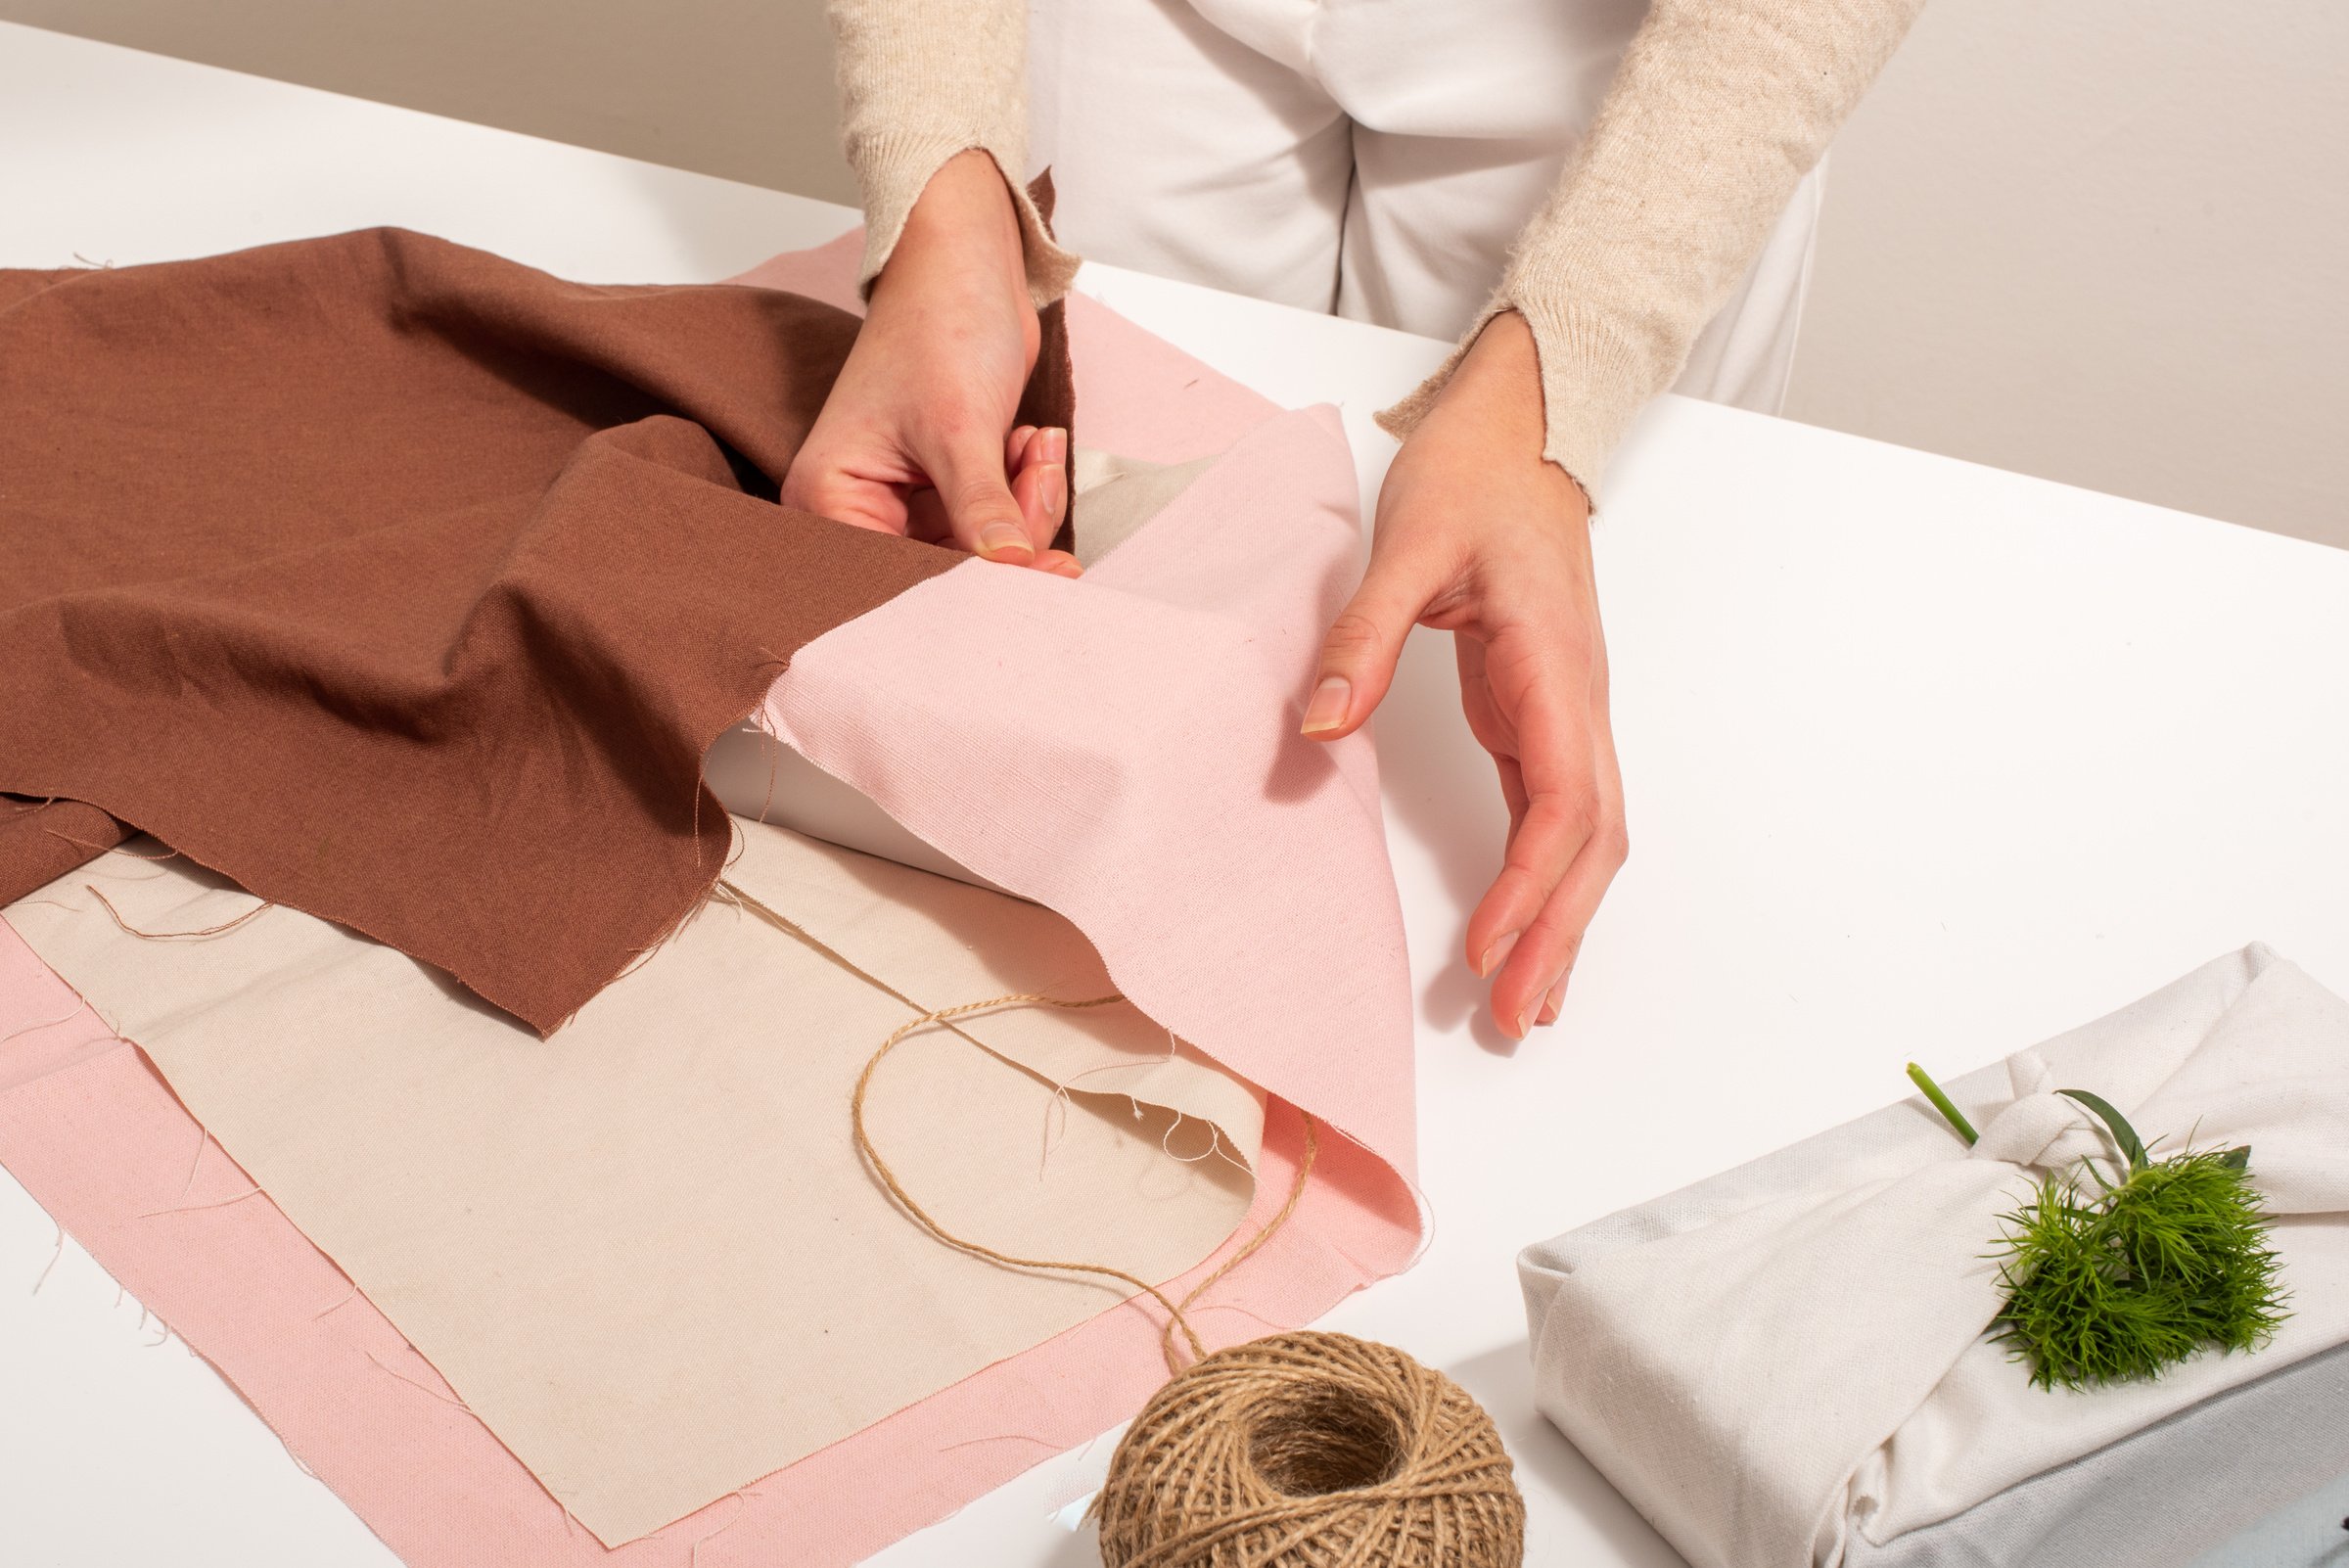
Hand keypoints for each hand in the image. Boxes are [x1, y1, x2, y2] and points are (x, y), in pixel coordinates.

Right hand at [782, 150, 1077, 575]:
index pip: (899, 575)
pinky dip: (1025, 490)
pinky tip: (1032, 441)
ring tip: (1036, 446)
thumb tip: (1009, 569)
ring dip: (1026, 505)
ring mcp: (903, 501)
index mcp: (829, 499)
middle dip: (1010, 531)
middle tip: (1042, 482)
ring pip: (980, 548)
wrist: (966, 265)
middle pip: (945, 569)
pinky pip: (995, 521)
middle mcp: (855, 509)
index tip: (1038, 572)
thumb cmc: (938, 326)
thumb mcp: (960, 427)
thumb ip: (981, 507)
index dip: (970, 580)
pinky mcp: (943, 488)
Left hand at [1301, 312, 1625, 1038]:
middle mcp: (1578, 698)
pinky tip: (1521, 928)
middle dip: (1562, 932)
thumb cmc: (1475, 475)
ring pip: (1589, 836)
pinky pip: (1559, 812)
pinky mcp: (1540, 710)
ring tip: (1530, 1005)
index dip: (1532, 883)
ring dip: (1565, 920)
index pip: (1567, 799)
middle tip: (1519, 1018)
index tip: (1488, 948)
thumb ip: (1363, 636)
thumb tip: (1316, 725)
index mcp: (1554, 663)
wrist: (1523, 428)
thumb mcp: (1407, 542)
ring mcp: (1567, 708)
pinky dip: (1545, 879)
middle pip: (1594, 840)